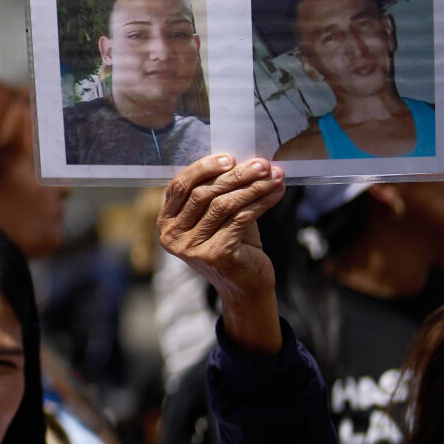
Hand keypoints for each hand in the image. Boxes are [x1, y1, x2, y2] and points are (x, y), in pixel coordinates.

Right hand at [157, 154, 285, 352]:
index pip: (179, 186)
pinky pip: (241, 218)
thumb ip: (218, 193)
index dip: (203, 168)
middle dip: (236, 175)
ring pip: (223, 204)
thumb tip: (243, 160)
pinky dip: (262, 202)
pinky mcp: (215, 255)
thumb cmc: (233, 245)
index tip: (230, 157)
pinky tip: (277, 193)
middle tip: (262, 164)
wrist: (246, 286)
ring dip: (253, 187)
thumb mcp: (217, 217)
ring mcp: (191, 247)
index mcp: (166, 222)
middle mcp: (172, 236)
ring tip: (275, 176)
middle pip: (203, 193)